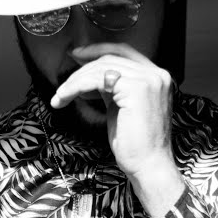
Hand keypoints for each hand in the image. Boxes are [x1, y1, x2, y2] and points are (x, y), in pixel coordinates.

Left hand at [50, 44, 184, 215]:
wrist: (149, 166)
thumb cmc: (136, 146)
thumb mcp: (121, 108)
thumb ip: (112, 89)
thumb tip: (91, 78)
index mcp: (156, 77)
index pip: (124, 52)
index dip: (98, 50)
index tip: (77, 55)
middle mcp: (156, 74)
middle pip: (110, 59)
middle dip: (81, 69)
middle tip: (63, 84)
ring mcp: (148, 80)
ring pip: (100, 69)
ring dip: (74, 81)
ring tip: (60, 96)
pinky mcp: (136, 89)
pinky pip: (97, 80)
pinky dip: (77, 86)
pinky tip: (65, 97)